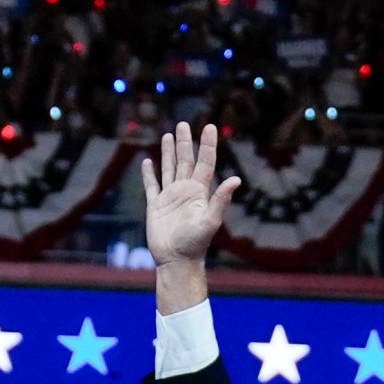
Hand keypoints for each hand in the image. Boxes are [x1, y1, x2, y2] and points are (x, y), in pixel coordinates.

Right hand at [140, 122, 240, 270]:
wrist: (176, 260)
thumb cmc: (195, 244)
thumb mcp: (210, 221)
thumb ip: (221, 200)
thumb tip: (236, 180)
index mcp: (199, 191)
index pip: (205, 162)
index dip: (207, 145)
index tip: (209, 126)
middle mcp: (185, 191)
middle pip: (185, 160)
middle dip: (185, 142)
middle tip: (183, 124)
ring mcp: (170, 197)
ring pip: (169, 168)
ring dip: (169, 152)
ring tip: (168, 135)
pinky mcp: (155, 206)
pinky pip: (151, 185)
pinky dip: (149, 174)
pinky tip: (148, 162)